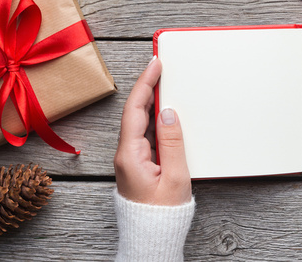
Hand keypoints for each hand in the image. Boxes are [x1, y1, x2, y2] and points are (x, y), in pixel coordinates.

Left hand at [114, 57, 191, 204]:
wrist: (151, 237)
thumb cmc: (163, 214)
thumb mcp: (175, 176)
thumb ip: (172, 142)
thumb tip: (169, 113)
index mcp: (130, 155)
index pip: (136, 110)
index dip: (145, 84)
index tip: (155, 64)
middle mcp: (126, 155)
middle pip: (135, 112)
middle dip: (147, 87)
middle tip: (160, 67)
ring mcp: (131, 160)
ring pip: (140, 123)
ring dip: (151, 102)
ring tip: (164, 83)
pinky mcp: (138, 165)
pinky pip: (145, 135)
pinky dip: (155, 119)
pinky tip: (166, 113)